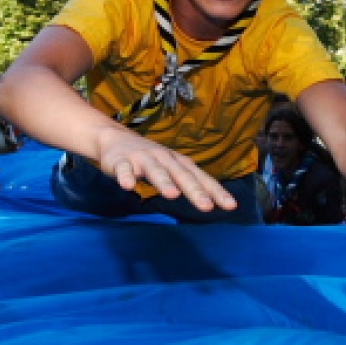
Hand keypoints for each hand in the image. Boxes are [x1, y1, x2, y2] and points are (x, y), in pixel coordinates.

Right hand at [94, 128, 236, 212]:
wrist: (114, 138)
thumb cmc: (150, 158)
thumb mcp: (172, 168)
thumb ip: (188, 182)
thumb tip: (212, 200)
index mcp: (178, 163)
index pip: (201, 178)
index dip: (216, 191)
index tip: (231, 206)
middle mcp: (164, 159)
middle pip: (182, 175)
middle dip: (195, 190)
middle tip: (207, 206)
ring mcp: (142, 159)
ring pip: (155, 171)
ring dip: (164, 182)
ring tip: (173, 195)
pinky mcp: (121, 161)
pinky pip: (124, 169)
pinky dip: (126, 177)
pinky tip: (128, 187)